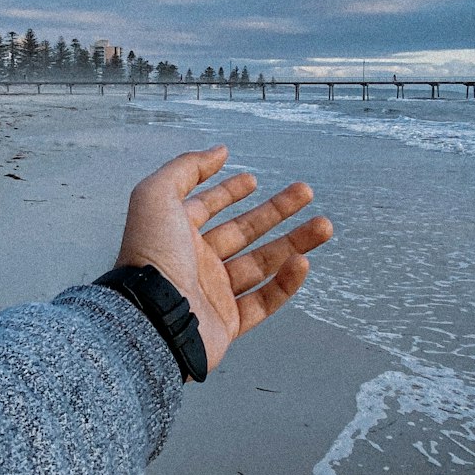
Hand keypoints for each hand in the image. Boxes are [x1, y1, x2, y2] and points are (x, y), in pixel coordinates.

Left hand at [113, 144, 332, 372]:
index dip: (227, 191)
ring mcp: (213, 294)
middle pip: (243, 232)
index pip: (206, 207)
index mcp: (176, 234)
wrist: (151, 318)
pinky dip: (286, 283)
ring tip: (324, 225)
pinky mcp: (228, 323)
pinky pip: (264, 301)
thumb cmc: (150, 258)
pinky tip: (302, 262)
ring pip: (262, 264)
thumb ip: (185, 168)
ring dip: (294, 243)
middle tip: (305, 193)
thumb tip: (217, 151)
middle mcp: (195, 262)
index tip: (252, 179)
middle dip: (276, 211)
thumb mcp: (156, 196)